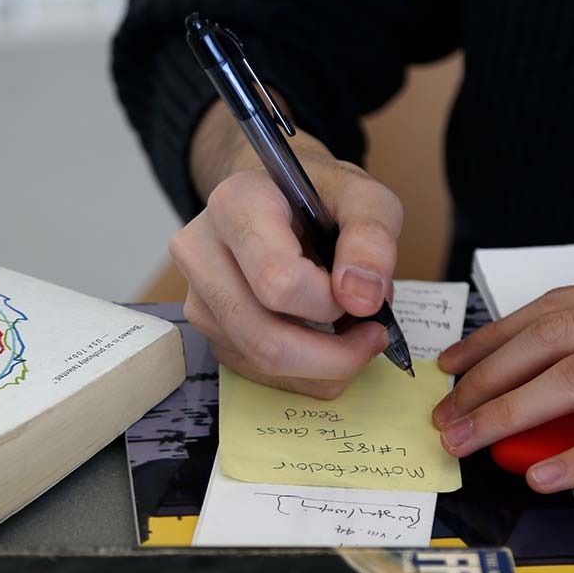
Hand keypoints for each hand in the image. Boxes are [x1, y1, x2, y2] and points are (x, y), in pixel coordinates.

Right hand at [170, 101, 401, 397]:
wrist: (281, 199)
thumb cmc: (322, 197)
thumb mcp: (365, 198)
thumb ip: (373, 239)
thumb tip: (363, 300)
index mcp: (236, 205)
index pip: (278, 282)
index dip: (331, 302)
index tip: (368, 296)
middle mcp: (201, 252)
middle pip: (264, 338)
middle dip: (334, 354)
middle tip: (374, 335)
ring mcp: (199, 297)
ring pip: (262, 364)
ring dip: (324, 365)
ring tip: (352, 329)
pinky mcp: (209, 332)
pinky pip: (259, 375)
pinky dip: (307, 372)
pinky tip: (327, 341)